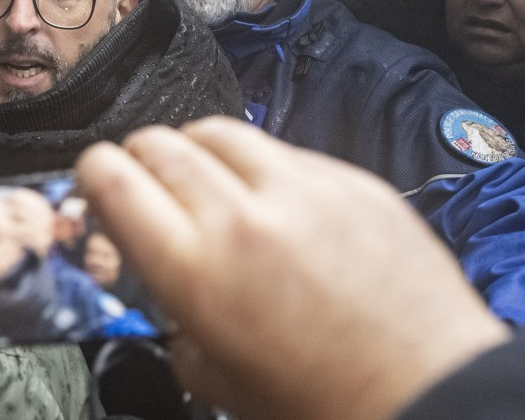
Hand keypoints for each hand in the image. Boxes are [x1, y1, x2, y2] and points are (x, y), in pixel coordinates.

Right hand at [74, 117, 510, 419]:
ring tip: (206, 178)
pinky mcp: (351, 180)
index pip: (115, 179)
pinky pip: (286, 151)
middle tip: (145, 179)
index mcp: (198, 269)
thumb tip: (168, 292)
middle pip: (164, 144)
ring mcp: (304, 188)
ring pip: (223, 131)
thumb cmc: (327, 401)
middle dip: (141, 157)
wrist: (429, 390)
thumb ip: (177, 326)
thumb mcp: (220, 380)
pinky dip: (263, 166)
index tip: (97, 178)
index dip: (95, 171)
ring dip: (198, 149)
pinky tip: (274, 199)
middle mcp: (245, 215)